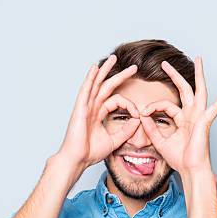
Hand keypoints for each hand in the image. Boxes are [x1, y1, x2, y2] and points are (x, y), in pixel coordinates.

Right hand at [56, 55, 141, 171]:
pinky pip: (86, 89)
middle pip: (107, 86)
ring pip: (97, 83)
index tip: (138, 113)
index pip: (117, 101)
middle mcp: (92, 107)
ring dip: (105, 70)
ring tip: (114, 58)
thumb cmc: (91, 152)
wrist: (78, 159)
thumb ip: (126, 131)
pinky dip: (90, 78)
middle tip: (134, 67)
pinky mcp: (80, 108)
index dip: (129, 105)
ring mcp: (85, 106)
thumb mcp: (115, 140)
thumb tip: (138, 120)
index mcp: (98, 114)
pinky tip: (95, 67)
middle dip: (120, 75)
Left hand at [139, 56, 216, 176]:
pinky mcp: (205, 121)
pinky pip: (216, 107)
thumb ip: (151, 128)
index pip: (166, 105)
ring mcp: (200, 117)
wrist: (190, 170)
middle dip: (174, 75)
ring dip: (198, 75)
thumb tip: (141, 115)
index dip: (153, 107)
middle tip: (164, 63)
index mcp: (182, 119)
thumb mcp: (159, 141)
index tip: (142, 112)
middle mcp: (192, 115)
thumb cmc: (179, 159)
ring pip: (199, 91)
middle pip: (184, 89)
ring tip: (199, 60)